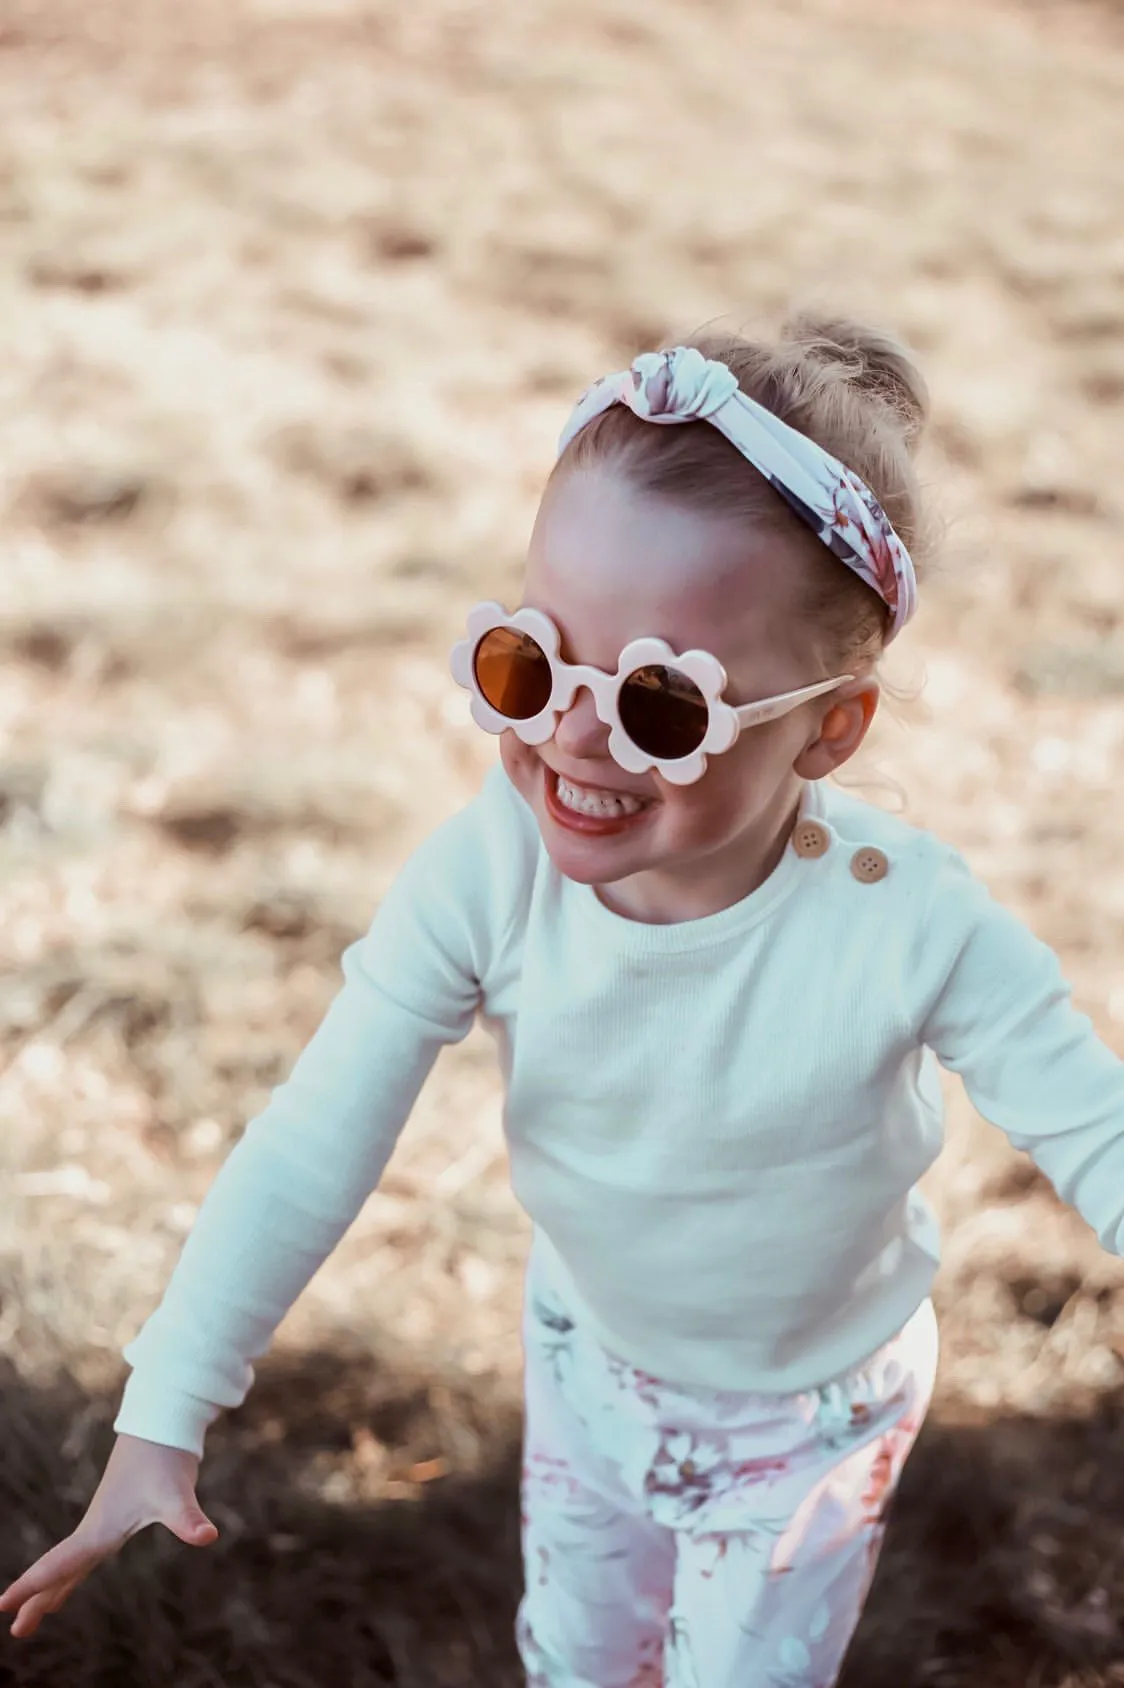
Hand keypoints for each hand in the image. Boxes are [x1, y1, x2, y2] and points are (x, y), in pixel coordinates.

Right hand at [0, 1432, 217, 1637]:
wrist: (160, 1425)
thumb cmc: (164, 1458)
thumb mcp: (176, 1492)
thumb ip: (188, 1518)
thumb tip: (207, 1536)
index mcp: (100, 1529)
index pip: (59, 1564)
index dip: (32, 1586)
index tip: (1, 1606)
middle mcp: (96, 1528)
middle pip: (59, 1570)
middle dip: (36, 1598)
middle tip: (17, 1630)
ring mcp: (103, 1523)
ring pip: (70, 1564)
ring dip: (51, 1589)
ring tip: (36, 1616)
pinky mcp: (115, 1518)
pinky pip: (84, 1555)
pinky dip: (70, 1574)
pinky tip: (67, 1587)